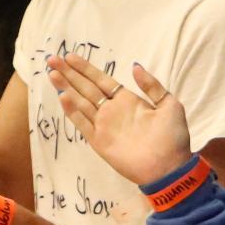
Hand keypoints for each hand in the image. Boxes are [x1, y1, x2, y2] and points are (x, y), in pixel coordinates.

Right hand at [47, 54, 191, 185]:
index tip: (70, 56)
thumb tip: (134, 66)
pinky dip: (72, 111)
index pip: (101, 80)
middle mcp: (112, 111)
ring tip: (52, 74)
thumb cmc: (172, 137)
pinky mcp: (99, 141)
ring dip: (66, 88)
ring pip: (80, 102)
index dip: (85, 68)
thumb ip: (151, 86)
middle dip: (69, 73)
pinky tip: (63, 97)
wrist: (170, 168)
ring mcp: (104, 126)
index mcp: (127, 100)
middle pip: (86, 88)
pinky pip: (82, 123)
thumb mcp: (169, 105)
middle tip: (52, 59)